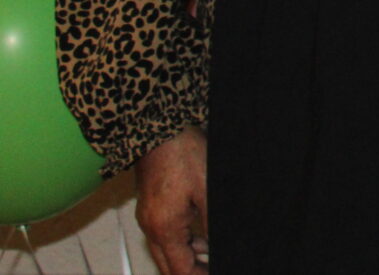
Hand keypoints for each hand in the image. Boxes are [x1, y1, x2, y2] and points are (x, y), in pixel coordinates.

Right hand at [137, 126, 207, 273]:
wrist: (158, 132)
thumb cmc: (181, 155)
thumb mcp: (207, 191)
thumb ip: (211, 223)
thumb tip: (215, 247)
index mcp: (164, 229)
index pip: (180, 270)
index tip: (213, 272)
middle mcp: (150, 227)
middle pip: (168, 265)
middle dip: (191, 271)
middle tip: (210, 268)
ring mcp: (148, 217)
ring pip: (166, 250)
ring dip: (188, 256)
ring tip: (210, 254)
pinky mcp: (151, 207)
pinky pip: (164, 234)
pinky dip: (182, 241)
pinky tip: (200, 236)